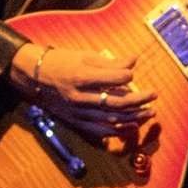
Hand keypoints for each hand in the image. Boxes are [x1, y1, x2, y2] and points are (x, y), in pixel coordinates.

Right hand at [9, 43, 156, 140]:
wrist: (34, 76)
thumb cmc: (61, 62)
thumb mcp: (84, 56)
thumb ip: (110, 63)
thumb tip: (134, 61)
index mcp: (81, 76)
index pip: (113, 79)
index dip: (127, 77)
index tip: (133, 75)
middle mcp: (80, 96)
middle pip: (116, 102)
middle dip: (139, 100)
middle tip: (153, 95)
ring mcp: (78, 111)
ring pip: (111, 119)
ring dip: (134, 117)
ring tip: (149, 113)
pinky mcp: (76, 121)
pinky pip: (100, 130)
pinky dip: (118, 131)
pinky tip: (132, 127)